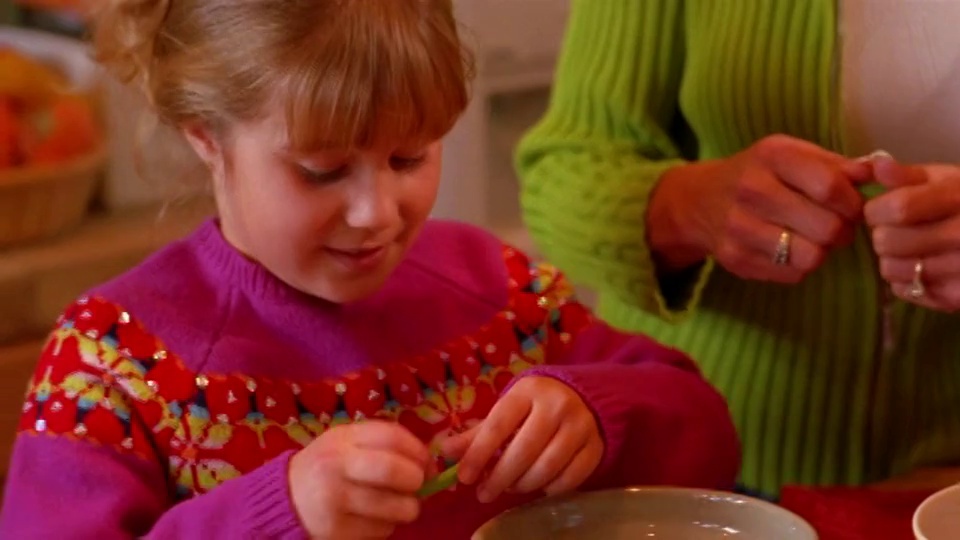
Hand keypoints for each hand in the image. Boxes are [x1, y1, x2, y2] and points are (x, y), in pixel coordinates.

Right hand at [288, 421, 433, 539]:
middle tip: (416, 487)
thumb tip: (430, 464)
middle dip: (416, 480)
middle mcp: (335, 466)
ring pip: (395, 507)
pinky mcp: (336, 531)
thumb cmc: (328, 468)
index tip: (427, 463)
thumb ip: (384, 445)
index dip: (419, 451)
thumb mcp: (347, 445)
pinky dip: (387, 526)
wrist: (286, 501)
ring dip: (408, 508)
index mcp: (342, 439)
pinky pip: (382, 530)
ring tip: (399, 505)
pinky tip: (374, 519)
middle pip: (392, 470)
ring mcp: (334, 500)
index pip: (392, 436)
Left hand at [442, 376, 602, 503]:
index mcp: (528, 391)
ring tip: (510, 487)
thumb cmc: (534, 406)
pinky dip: (551, 489)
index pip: (498, 425)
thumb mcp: (506, 409)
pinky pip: (571, 478)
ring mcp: (580, 426)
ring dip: (523, 485)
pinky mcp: (595, 447)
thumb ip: (477, 433)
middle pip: (524, 450)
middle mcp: (557, 405)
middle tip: (484, 494)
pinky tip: (539, 487)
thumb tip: (445, 452)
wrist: (584, 397)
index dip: (478, 454)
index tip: (464, 478)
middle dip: (500, 478)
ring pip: (548, 467)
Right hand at [649, 134, 871, 281]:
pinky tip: (789, 248)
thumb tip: (878, 174)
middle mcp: (752, 190)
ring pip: (812, 256)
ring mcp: (740, 227)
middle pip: (828, 228)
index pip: (831, 187)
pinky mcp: (736, 259)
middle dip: (842, 231)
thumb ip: (835, 165)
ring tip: (814, 239)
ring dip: (822, 251)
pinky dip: (799, 265)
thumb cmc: (758, 174)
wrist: (698, 201)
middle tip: (835, 226)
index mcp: (772, 157)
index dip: (854, 203)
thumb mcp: (791, 155)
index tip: (853, 207)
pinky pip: (791, 273)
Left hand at [864, 155, 959, 311]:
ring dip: (890, 259)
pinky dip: (905, 280)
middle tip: (896, 231)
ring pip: (891, 269)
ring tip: (908, 249)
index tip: (879, 210)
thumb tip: (875, 166)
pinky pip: (906, 290)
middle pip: (889, 242)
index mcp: (959, 198)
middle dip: (882, 234)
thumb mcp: (945, 179)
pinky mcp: (958, 296)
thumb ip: (907, 175)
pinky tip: (920, 267)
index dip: (876, 210)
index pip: (898, 208)